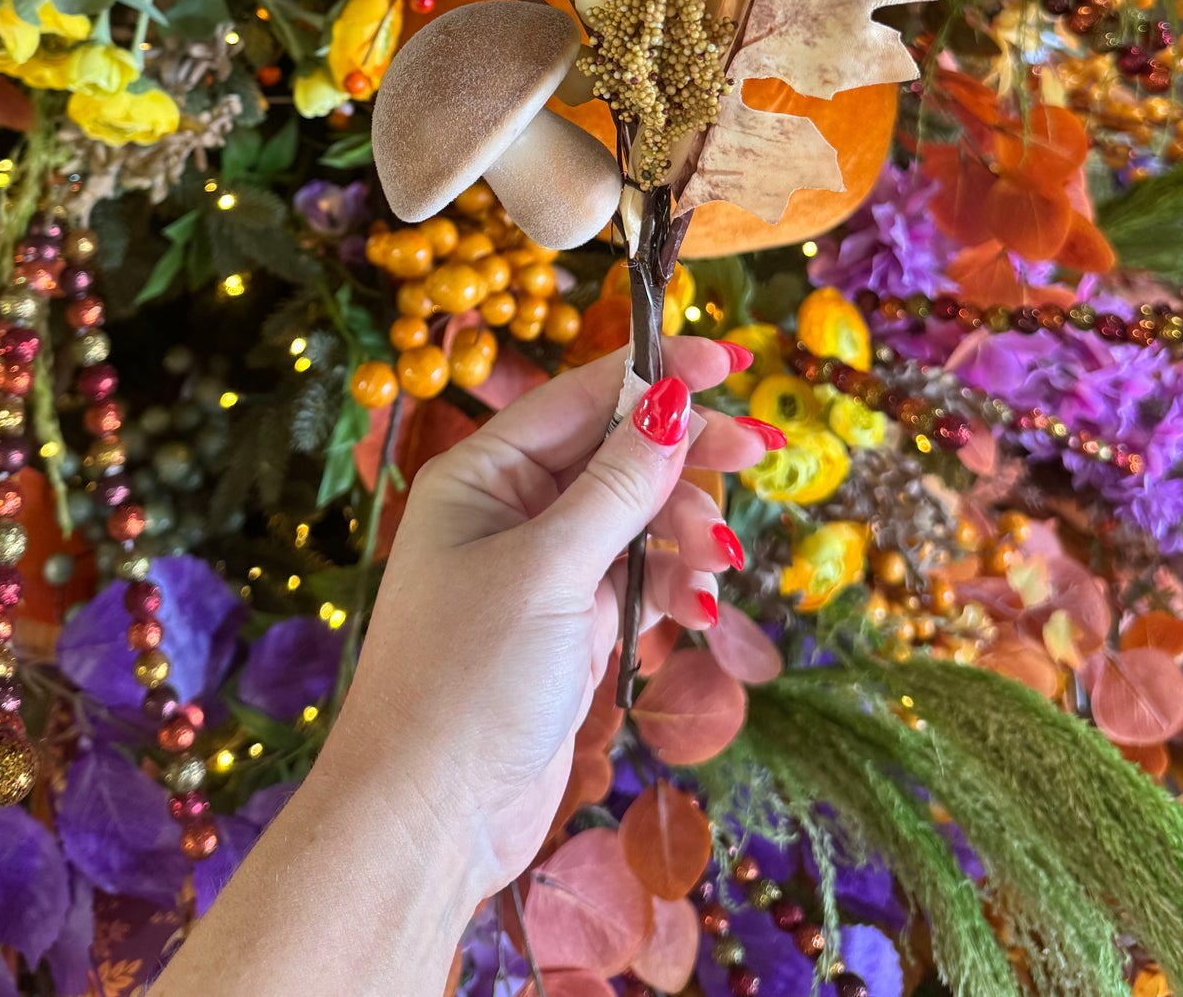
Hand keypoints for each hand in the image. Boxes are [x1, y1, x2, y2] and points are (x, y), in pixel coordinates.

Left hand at [319, 337, 777, 907]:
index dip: (655, 374)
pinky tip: (701, 609)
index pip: (581, 399)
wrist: (427, 820)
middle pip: (617, 453)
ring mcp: (541, 569)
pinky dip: (674, 585)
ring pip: (636, 517)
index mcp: (483, 475)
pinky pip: (637, 578)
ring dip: (685, 532)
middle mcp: (510, 510)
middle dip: (684, 456)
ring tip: (715, 569)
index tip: (727, 362)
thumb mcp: (548, 571)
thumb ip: (616, 488)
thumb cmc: (466, 682)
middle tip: (755, 454)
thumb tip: (671, 403)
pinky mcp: (568, 625)